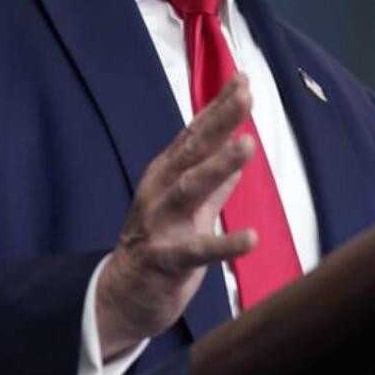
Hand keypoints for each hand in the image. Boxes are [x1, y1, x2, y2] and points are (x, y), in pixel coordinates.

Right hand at [95, 73, 257, 358]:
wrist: (123, 294)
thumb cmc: (162, 243)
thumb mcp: (192, 205)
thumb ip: (216, 179)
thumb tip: (239, 144)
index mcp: (167, 173)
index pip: (195, 132)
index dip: (218, 106)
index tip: (242, 79)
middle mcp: (161, 190)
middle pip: (193, 150)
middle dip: (219, 121)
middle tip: (245, 96)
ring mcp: (160, 223)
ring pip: (190, 188)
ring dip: (218, 165)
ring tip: (248, 145)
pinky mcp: (166, 259)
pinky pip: (196, 250)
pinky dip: (224, 244)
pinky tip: (250, 238)